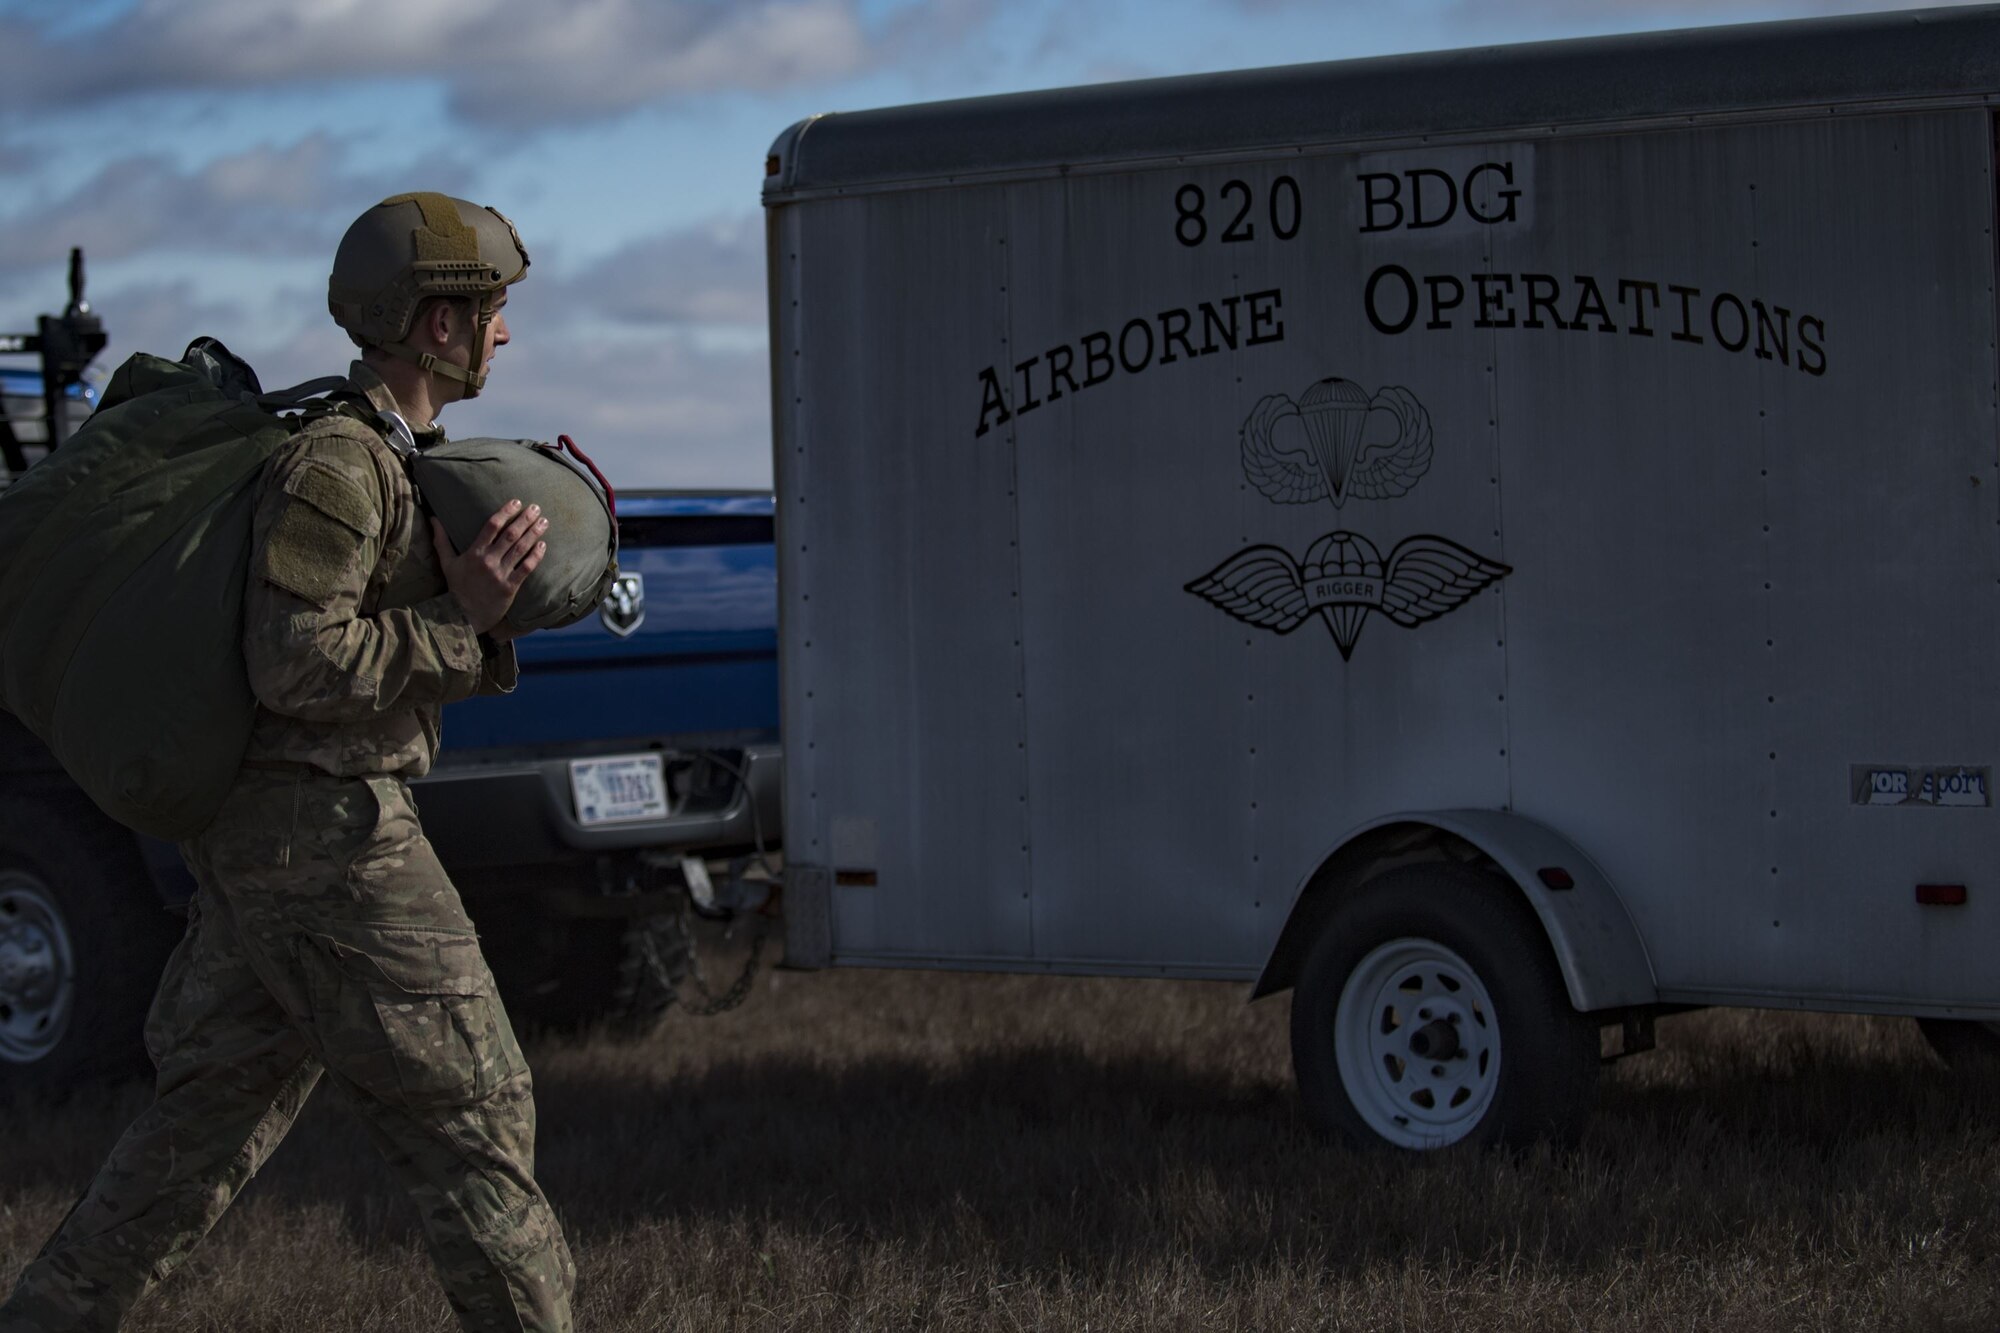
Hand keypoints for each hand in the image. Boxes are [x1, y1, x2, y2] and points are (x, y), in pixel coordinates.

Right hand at [432, 499, 546, 635]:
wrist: (463, 616)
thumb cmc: (456, 587)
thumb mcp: (446, 563)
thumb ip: (441, 540)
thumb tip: (433, 518)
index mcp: (474, 553)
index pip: (491, 526)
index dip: (505, 512)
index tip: (516, 502)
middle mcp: (488, 561)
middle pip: (510, 535)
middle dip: (524, 520)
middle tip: (536, 508)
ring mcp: (500, 574)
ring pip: (520, 550)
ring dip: (534, 534)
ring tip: (544, 522)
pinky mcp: (510, 588)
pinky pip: (525, 569)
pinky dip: (535, 557)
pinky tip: (543, 545)